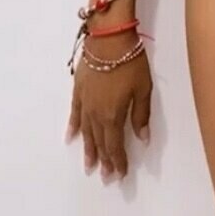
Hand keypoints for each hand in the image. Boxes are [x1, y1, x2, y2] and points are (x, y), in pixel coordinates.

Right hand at [65, 31, 152, 178]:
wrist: (108, 38)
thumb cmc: (130, 61)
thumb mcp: (143, 88)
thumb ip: (141, 115)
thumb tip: (142, 139)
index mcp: (113, 115)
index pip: (115, 145)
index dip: (119, 161)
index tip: (121, 175)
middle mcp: (96, 114)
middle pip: (100, 142)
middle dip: (104, 161)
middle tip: (106, 177)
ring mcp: (85, 103)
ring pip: (86, 132)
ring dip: (89, 149)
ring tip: (89, 165)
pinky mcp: (78, 91)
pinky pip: (74, 114)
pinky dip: (74, 127)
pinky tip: (72, 138)